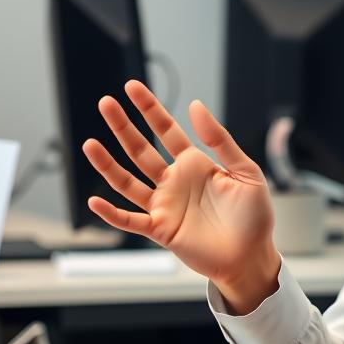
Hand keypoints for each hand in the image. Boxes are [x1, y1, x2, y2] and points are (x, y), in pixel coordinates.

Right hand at [82, 80, 277, 302]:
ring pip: (128, 181)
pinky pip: (130, 220)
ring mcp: (165, 205)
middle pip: (141, 149)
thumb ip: (220, 139)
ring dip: (108, 164)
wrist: (252, 256)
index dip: (149, 109)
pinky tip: (93, 200)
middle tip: (105, 103)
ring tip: (89, 144)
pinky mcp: (161, 230)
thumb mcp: (245, 170)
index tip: (132, 88)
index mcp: (195, 164)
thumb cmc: (253, 215)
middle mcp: (174, 181)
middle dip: (123, 126)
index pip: (166, 130)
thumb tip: (195, 105)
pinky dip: (111, 213)